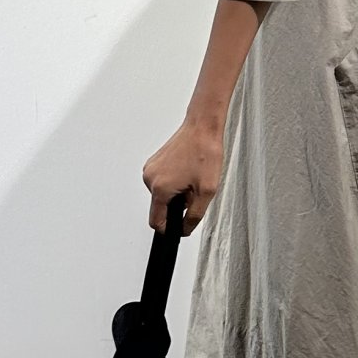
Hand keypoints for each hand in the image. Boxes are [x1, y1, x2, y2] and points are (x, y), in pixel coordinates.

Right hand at [142, 119, 223, 235]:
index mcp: (160, 188)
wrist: (202, 128)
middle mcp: (150, 178)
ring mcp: (150, 169)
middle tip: (193, 191)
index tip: (178, 228)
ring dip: (175, 193)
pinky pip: (161, 181)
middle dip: (176, 205)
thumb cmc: (205, 152)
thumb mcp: (206, 191)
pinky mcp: (153, 162)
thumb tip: (185, 229)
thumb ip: (194, 216)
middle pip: (160, 207)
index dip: (169, 228)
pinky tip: (186, 171)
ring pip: (161, 194)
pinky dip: (173, 182)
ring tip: (191, 178)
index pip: (156, 221)